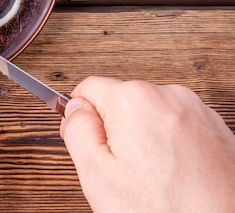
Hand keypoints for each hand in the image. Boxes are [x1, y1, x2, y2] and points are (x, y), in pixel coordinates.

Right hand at [60, 76, 234, 212]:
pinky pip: (176, 128)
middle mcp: (169, 96)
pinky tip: (174, 177)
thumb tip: (74, 108)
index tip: (88, 144)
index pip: (88, 88)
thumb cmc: (166, 210)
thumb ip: (77, 130)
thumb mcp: (96, 173)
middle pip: (120, 102)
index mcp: (135, 99)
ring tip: (153, 179)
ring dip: (143, 140)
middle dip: (115, 132)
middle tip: (122, 172)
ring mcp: (196, 111)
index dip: (81, 118)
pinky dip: (170, 148)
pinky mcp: (215, 129)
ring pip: (149, 116)